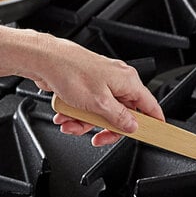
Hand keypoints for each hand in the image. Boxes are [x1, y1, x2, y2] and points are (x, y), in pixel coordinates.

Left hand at [32, 35, 163, 145]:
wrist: (42, 59)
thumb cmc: (69, 71)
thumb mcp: (100, 103)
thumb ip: (120, 117)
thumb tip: (133, 126)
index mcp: (128, 81)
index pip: (150, 106)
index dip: (154, 122)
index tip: (153, 135)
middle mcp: (117, 81)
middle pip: (123, 115)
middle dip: (107, 129)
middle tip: (99, 138)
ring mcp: (102, 84)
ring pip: (103, 114)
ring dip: (86, 124)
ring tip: (72, 124)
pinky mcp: (88, 86)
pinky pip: (89, 108)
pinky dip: (77, 115)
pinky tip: (66, 115)